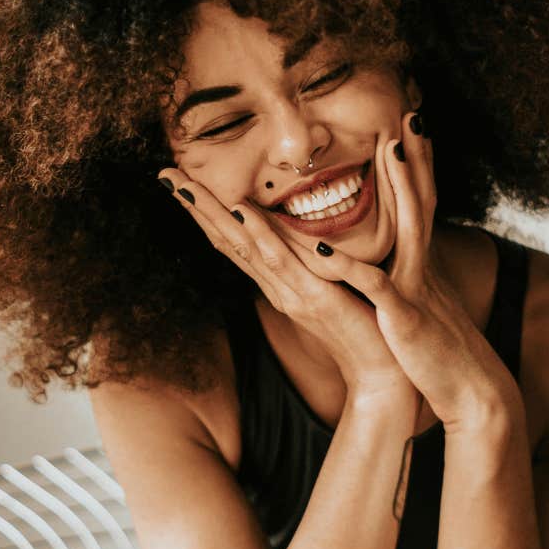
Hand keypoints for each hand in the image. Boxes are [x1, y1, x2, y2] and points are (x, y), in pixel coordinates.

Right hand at [156, 169, 417, 404]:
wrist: (383, 374)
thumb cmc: (364, 330)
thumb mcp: (333, 289)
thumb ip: (315, 265)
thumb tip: (304, 237)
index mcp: (280, 283)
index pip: (235, 242)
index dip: (207, 212)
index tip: (182, 181)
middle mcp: (277, 287)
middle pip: (227, 241)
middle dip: (196, 207)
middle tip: (165, 174)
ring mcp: (292, 293)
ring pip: (244, 246)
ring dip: (213, 213)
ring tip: (186, 184)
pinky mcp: (316, 298)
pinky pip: (283, 261)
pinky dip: (260, 234)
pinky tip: (242, 211)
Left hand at [288, 112, 514, 429]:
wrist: (472, 393)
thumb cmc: (440, 354)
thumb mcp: (424, 306)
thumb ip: (410, 279)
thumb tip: (398, 260)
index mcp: (421, 265)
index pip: (421, 205)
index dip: (417, 166)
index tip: (411, 126)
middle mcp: (422, 267)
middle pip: (423, 201)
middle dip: (417, 158)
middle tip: (413, 113)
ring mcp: (416, 288)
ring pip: (408, 228)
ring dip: (401, 189)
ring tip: (391, 150)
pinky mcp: (404, 317)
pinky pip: (375, 285)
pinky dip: (348, 266)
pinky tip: (323, 246)